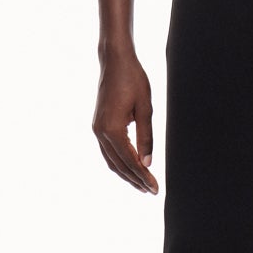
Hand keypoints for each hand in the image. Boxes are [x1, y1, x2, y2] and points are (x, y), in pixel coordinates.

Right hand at [93, 50, 158, 193]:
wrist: (115, 61)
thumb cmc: (133, 80)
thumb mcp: (145, 109)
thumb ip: (146, 137)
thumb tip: (147, 162)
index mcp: (113, 130)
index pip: (130, 161)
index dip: (143, 176)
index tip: (155, 188)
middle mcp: (101, 132)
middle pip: (118, 165)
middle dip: (135, 179)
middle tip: (151, 190)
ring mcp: (97, 129)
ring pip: (111, 160)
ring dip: (126, 173)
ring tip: (141, 183)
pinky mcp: (99, 125)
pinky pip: (108, 150)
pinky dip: (119, 162)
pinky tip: (130, 166)